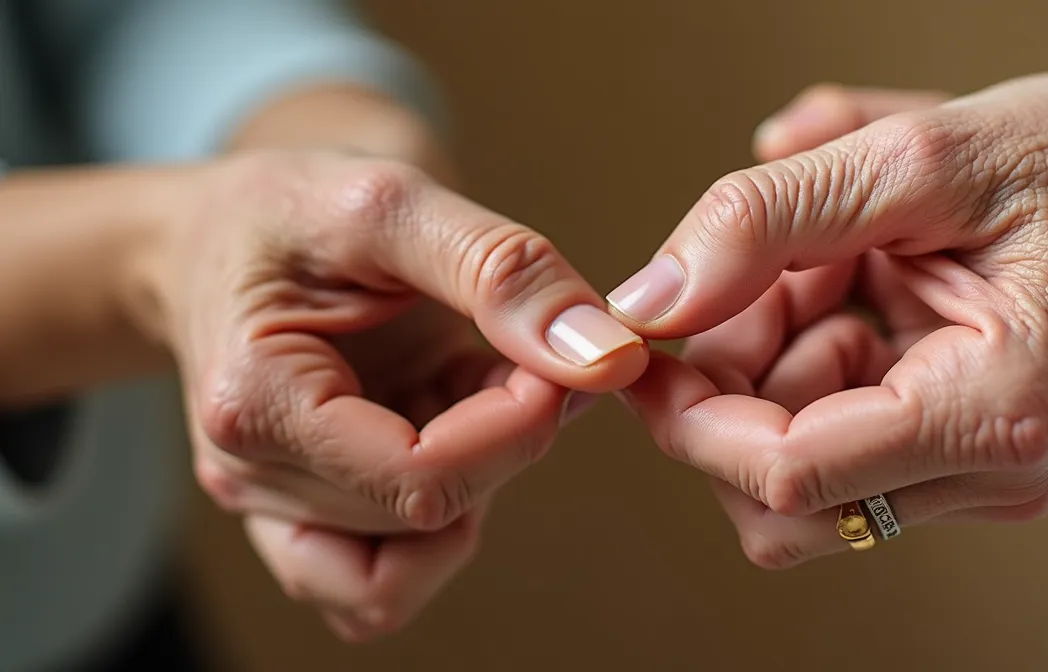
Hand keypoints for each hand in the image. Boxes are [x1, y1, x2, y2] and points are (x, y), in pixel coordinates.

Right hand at [139, 150, 646, 637]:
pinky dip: (447, 517)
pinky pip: (386, 582)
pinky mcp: (308, 521)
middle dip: (511, 439)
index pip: (420, 478)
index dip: (520, 429)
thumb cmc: (287, 210)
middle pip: (428, 515)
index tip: (568, 357)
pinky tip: (455, 430)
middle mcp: (251, 475)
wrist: (220, 238)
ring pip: (411, 569)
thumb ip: (499, 271)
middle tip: (534, 353)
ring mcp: (276, 509)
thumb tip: (606, 357)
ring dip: (481, 484)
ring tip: (482, 389)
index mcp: (255, 400)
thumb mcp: (391, 200)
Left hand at [609, 76, 1047, 567]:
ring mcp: (982, 475)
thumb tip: (656, 294)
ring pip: (805, 470)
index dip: (690, 419)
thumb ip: (774, 220)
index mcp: (995, 411)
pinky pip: (846, 438)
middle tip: (752, 280)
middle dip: (733, 393)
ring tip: (830, 260)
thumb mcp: (926, 157)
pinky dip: (816, 362)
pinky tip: (858, 283)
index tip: (650, 350)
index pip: (787, 476)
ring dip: (776, 367)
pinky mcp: (969, 454)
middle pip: (782, 496)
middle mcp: (992, 473)